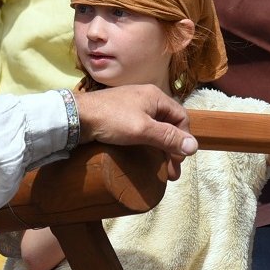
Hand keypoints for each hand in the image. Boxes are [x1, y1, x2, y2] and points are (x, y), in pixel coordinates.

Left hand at [74, 85, 197, 178]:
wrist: (75, 116)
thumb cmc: (111, 119)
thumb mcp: (143, 129)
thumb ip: (168, 138)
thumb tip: (194, 147)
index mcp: (156, 97)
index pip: (181, 117)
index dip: (184, 139)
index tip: (179, 160)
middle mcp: (147, 99)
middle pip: (169, 125)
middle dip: (173, 149)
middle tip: (172, 172)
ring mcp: (133, 107)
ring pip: (156, 129)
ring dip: (161, 148)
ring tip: (161, 169)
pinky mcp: (121, 116)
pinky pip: (142, 130)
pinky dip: (148, 144)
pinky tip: (145, 156)